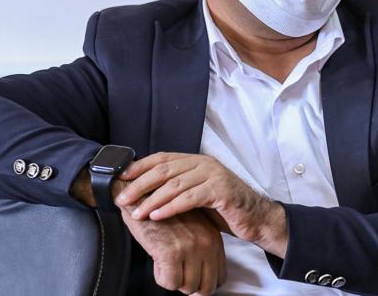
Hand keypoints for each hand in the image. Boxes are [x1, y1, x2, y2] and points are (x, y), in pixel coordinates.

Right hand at [114, 178, 226, 295]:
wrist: (143, 197)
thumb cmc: (164, 213)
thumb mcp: (192, 227)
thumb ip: (201, 248)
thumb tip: (202, 277)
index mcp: (213, 238)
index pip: (220, 276)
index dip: (204, 283)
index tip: (190, 277)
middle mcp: (206, 244)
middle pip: (206, 287)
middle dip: (190, 286)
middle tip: (176, 273)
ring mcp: (190, 248)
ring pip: (188, 287)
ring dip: (174, 280)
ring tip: (165, 262)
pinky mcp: (171, 252)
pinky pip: (170, 283)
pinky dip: (161, 277)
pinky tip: (157, 260)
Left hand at [115, 153, 287, 256]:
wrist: (256, 218)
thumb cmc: (224, 209)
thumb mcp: (197, 194)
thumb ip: (178, 188)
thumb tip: (144, 191)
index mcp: (196, 161)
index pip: (162, 158)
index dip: (140, 166)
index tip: (121, 177)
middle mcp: (204, 164)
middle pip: (164, 170)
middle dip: (140, 184)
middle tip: (122, 198)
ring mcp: (214, 175)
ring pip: (175, 184)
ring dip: (152, 199)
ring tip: (137, 212)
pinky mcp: (221, 191)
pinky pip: (190, 198)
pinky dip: (171, 207)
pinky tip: (157, 215)